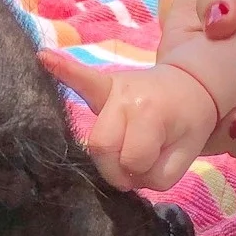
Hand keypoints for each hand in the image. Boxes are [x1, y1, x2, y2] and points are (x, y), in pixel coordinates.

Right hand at [40, 52, 218, 191]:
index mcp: (151, 114)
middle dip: (116, 169)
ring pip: (92, 138)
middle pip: (102, 147)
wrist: (193, 85)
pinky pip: (79, 77)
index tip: (151, 168)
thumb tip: (125, 177)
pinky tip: (42, 58)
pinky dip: (61, 68)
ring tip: (121, 153)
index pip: (133, 160)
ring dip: (105, 156)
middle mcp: (126, 98)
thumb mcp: (185, 156)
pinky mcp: (102, 84)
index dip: (142, 173)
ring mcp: (112, 88)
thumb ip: (159, 175)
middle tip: (131, 168)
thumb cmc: (189, 123)